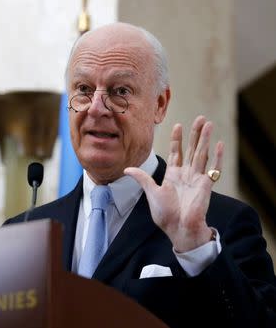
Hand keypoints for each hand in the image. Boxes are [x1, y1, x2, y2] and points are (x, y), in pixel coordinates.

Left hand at [124, 116, 223, 251]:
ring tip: (208, 124)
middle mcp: (186, 174)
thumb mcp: (151, 192)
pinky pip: (213, 168)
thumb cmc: (165, 214)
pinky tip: (219, 144)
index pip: (176, 152)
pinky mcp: (205, 185)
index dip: (177, 139)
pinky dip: (217, 157)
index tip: (178, 125)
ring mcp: (196, 178)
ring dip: (205, 139)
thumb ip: (142, 178)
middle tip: (200, 118)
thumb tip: (127, 168)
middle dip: (195, 134)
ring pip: (201, 154)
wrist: (178, 229)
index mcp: (172, 175)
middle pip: (191, 149)